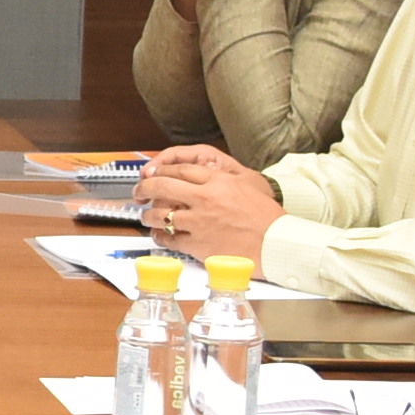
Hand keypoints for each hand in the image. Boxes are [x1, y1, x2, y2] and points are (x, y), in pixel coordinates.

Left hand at [135, 145, 282, 265]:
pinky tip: (158, 235)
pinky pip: (169, 239)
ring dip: (148, 215)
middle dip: (144, 187)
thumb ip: (222, 178)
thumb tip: (202, 175)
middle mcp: (205, 199)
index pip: (179, 169)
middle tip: (138, 191)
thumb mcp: (247, 184)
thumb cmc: (266, 217)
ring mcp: (199, 222)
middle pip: (161, 186)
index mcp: (218, 181)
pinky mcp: (198, 245)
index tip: (153, 173)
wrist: (275, 243)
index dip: (160, 170)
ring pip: (160, 214)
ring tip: (146, 216)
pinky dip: (159, 236)